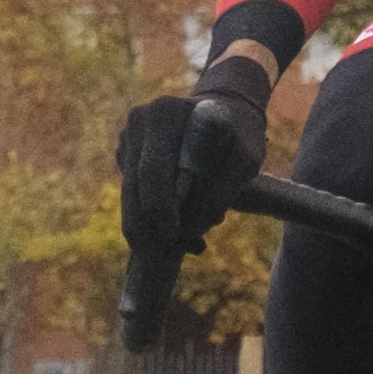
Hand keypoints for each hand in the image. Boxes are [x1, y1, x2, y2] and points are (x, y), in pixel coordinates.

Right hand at [115, 86, 264, 261]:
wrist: (225, 115)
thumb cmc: (240, 135)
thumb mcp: (246, 157)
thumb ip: (223, 186)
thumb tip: (195, 225)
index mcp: (165, 114)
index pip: (154, 170)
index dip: (161, 207)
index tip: (174, 236)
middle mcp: (139, 123)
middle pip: (134, 189)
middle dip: (149, 229)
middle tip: (166, 259)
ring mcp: (128, 140)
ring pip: (130, 198)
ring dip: (153, 229)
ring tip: (193, 245)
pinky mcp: (126, 158)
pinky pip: (134, 196)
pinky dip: (155, 219)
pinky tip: (186, 225)